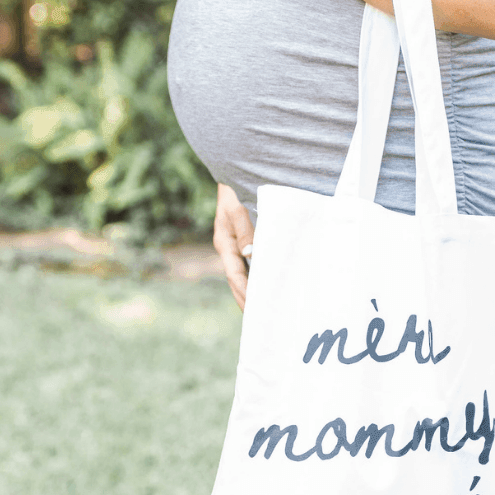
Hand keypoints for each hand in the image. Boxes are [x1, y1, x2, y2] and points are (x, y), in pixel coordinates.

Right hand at [212, 183, 253, 309]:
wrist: (234, 174)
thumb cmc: (235, 190)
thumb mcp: (237, 208)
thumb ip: (244, 230)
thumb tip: (250, 254)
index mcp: (225, 243)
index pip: (235, 275)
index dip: (245, 292)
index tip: (255, 307)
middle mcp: (229, 248)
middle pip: (237, 280)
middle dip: (246, 300)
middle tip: (260, 320)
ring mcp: (236, 246)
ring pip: (244, 275)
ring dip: (252, 292)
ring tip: (265, 310)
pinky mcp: (245, 242)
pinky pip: (251, 265)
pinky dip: (258, 278)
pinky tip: (269, 285)